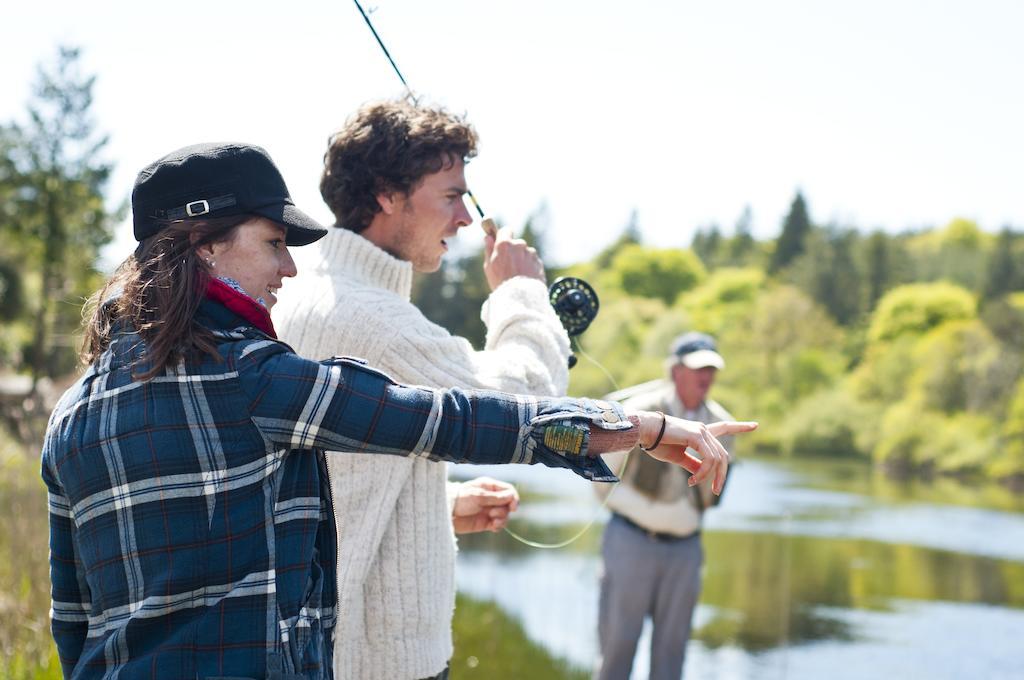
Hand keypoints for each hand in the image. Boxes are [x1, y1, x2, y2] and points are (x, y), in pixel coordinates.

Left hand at [451, 476, 519, 533]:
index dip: (514, 499)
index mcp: (490, 487)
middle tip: (492, 512)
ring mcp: (489, 510)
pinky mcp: (485, 522)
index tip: (513, 507)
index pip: (509, 491)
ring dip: (501, 519)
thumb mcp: (478, 496)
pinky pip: (499, 525)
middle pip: (509, 504)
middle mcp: (491, 498)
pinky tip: (493, 527)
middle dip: (504, 510)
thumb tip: (512, 496)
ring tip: (491, 520)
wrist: (446, 512)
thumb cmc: (460, 499)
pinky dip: (498, 526)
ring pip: (505, 515)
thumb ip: (495, 497)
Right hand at [483, 226, 545, 289]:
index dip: (504, 236)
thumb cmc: (500, 282)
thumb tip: (488, 237)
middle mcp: (520, 245)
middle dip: (514, 251)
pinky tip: (525, 278)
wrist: (520, 296)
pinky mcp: (539, 262)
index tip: (501, 243)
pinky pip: (533, 261)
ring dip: (522, 259)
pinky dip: (530, 267)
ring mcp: (531, 253)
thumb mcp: (489, 266)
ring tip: (517, 274)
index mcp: (505, 244)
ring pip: (526, 253)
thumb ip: (489, 249)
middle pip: (517, 243)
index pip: (506, 230)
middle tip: (508, 265)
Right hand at [633, 410, 756, 495]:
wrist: (645, 432)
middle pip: (723, 456)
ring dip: (709, 476)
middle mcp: (703, 430)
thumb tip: (701, 474)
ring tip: (694, 483)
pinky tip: (693, 479)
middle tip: (716, 491)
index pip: (724, 428)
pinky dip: (703, 472)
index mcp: (699, 433)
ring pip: (716, 460)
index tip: (755, 425)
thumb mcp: (678, 457)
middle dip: (722, 475)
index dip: (740, 427)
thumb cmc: (657, 443)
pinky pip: (708, 459)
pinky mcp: (697, 436)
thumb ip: (692, 464)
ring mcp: (701, 431)